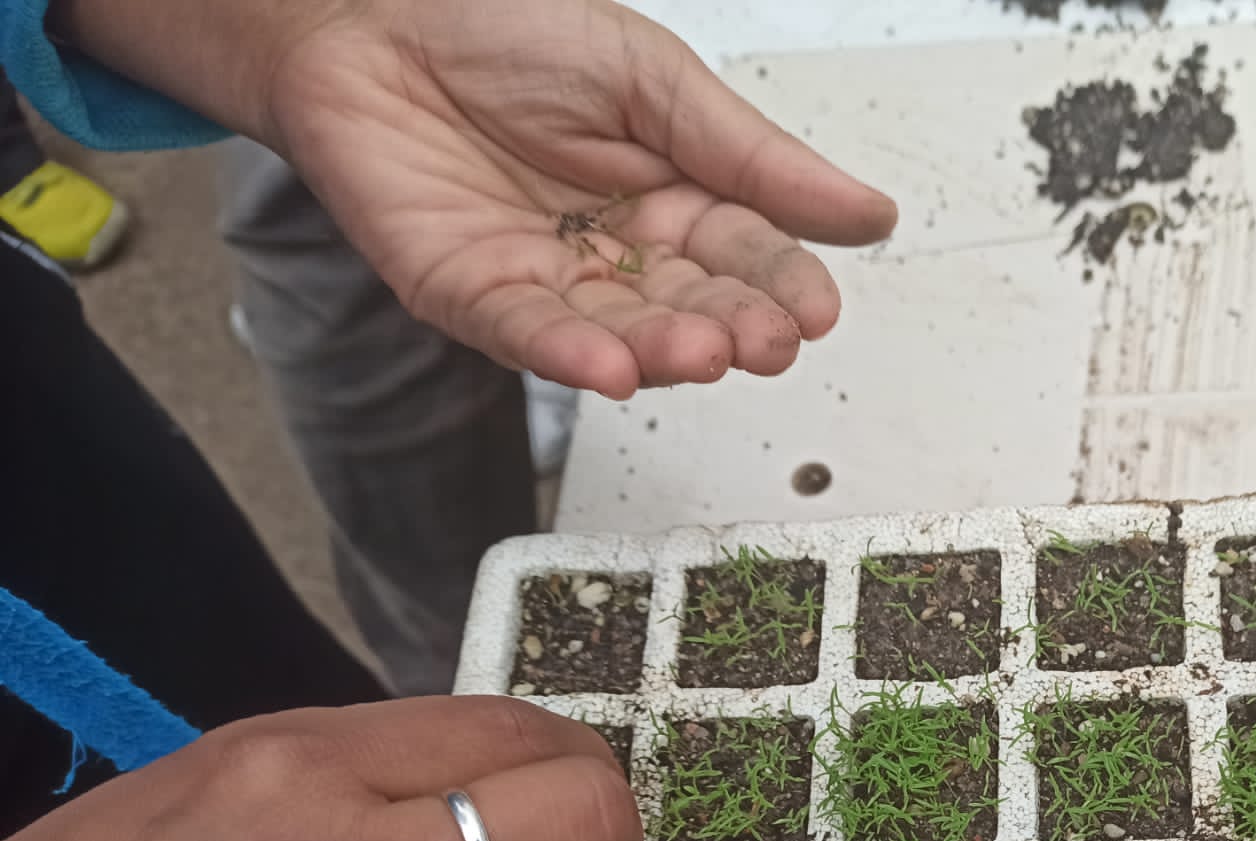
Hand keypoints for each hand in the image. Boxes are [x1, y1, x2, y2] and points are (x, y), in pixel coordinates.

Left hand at [60, 0, 898, 397]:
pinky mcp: (468, 294)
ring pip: (619, 335)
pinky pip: (524, 334)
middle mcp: (615, 252)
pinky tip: (614, 367)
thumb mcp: (654, 77)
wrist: (367, 8)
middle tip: (765, 340)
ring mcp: (544, 280)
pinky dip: (568, 355)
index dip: (782, 286)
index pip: (746, 255)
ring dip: (663, 351)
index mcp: (673, 196)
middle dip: (731, 329)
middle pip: (692, 309)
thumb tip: (864, 212)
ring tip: (702, 350)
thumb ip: (753, 156)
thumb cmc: (501, 24)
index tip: (814, 310)